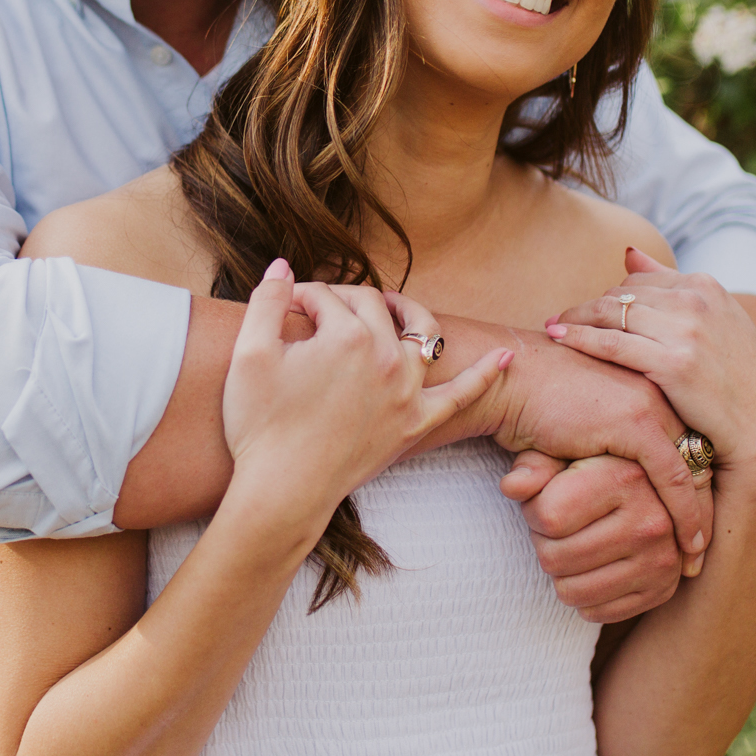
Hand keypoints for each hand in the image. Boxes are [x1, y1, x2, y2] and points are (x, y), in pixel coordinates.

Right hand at [222, 261, 510, 527]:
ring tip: (393, 305)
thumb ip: (266, 300)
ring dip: (411, 312)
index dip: (300, 296)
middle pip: (371, 307)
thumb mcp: (249, 353)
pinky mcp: (416, 424)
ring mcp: (407, 392)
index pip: (326, 296)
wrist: (282, 489)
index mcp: (347, 335)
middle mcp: (386, 357)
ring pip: (423, 335)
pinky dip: (486, 375)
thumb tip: (281, 266)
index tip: (283, 306)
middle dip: (343, 299)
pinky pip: (463, 396)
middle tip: (318, 308)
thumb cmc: (259, 423)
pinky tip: (507, 356)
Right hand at [477, 331, 714, 573]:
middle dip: (706, 507)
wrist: (506, 380)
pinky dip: (684, 513)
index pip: (690, 447)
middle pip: (701, 458)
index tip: (697, 529)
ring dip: (702, 516)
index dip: (696, 490)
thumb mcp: (581, 433)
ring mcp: (651, 405)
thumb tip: (613, 490)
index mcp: (651, 390)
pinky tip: (687, 543)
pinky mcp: (635, 421)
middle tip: (702, 551)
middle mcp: (660, 394)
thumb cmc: (532, 406)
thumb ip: (606, 455)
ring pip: (694, 469)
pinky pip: (672, 476)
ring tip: (697, 556)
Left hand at [501, 450, 687, 612]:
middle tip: (555, 530)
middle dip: (544, 544)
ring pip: (570, 591)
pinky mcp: (661, 591)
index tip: (541, 504)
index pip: (549, 517)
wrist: (658, 496)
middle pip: (555, 558)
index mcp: (624, 479)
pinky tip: (589, 569)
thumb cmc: (596, 471)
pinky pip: (594, 613)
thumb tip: (510, 487)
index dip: (532, 514)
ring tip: (570, 547)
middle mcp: (649, 521)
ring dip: (560, 573)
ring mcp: (660, 561)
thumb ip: (534, 466)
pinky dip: (582, 596)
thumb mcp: (566, 454)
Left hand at [545, 248, 755, 471]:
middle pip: (621, 294)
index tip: (589, 311)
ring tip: (551, 325)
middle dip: (590, 308)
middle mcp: (697, 300)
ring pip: (611, 313)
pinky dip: (579, 337)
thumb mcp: (715, 320)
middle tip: (560, 318)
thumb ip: (671, 284)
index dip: (611, 296)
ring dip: (576, 318)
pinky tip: (557, 337)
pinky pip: (611, 343)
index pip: (639, 280)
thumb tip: (628, 251)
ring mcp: (686, 330)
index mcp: (705, 285)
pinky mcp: (674, 363)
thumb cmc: (734, 378)